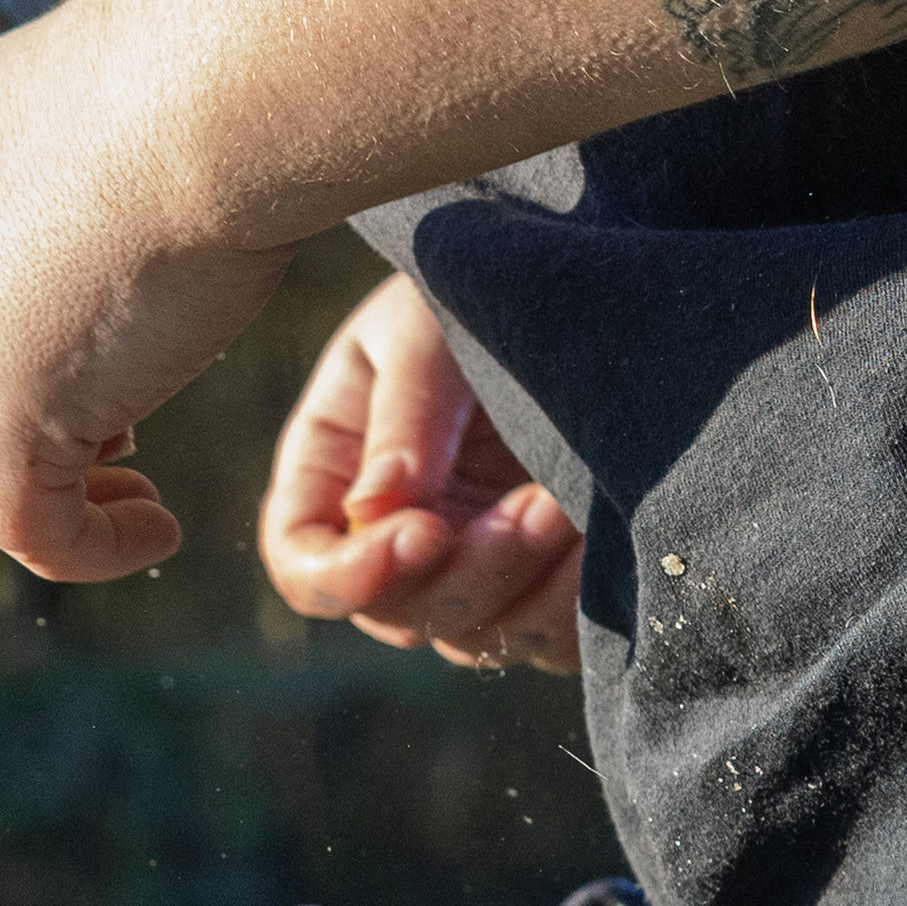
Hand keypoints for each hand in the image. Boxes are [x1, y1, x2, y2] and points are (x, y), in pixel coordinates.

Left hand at [0, 0, 294, 584]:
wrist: (188, 95)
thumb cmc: (148, 91)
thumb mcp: (24, 140)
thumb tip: (37, 278)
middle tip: (90, 445)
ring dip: (47, 510)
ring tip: (134, 496)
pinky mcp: (4, 427)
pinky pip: (36, 537)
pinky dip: (94, 551)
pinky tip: (158, 531)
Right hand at [258, 273, 582, 674]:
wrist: (585, 267)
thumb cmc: (480, 278)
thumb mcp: (427, 323)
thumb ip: (405, 413)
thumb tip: (375, 514)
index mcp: (332, 469)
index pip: (303, 563)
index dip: (350, 575)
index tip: (424, 530)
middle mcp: (388, 533)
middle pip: (395, 614)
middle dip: (465, 574)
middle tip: (532, 506)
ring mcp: (465, 564)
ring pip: (471, 637)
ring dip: (524, 590)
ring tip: (571, 506)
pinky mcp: (538, 579)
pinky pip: (545, 638)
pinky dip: (574, 607)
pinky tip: (603, 543)